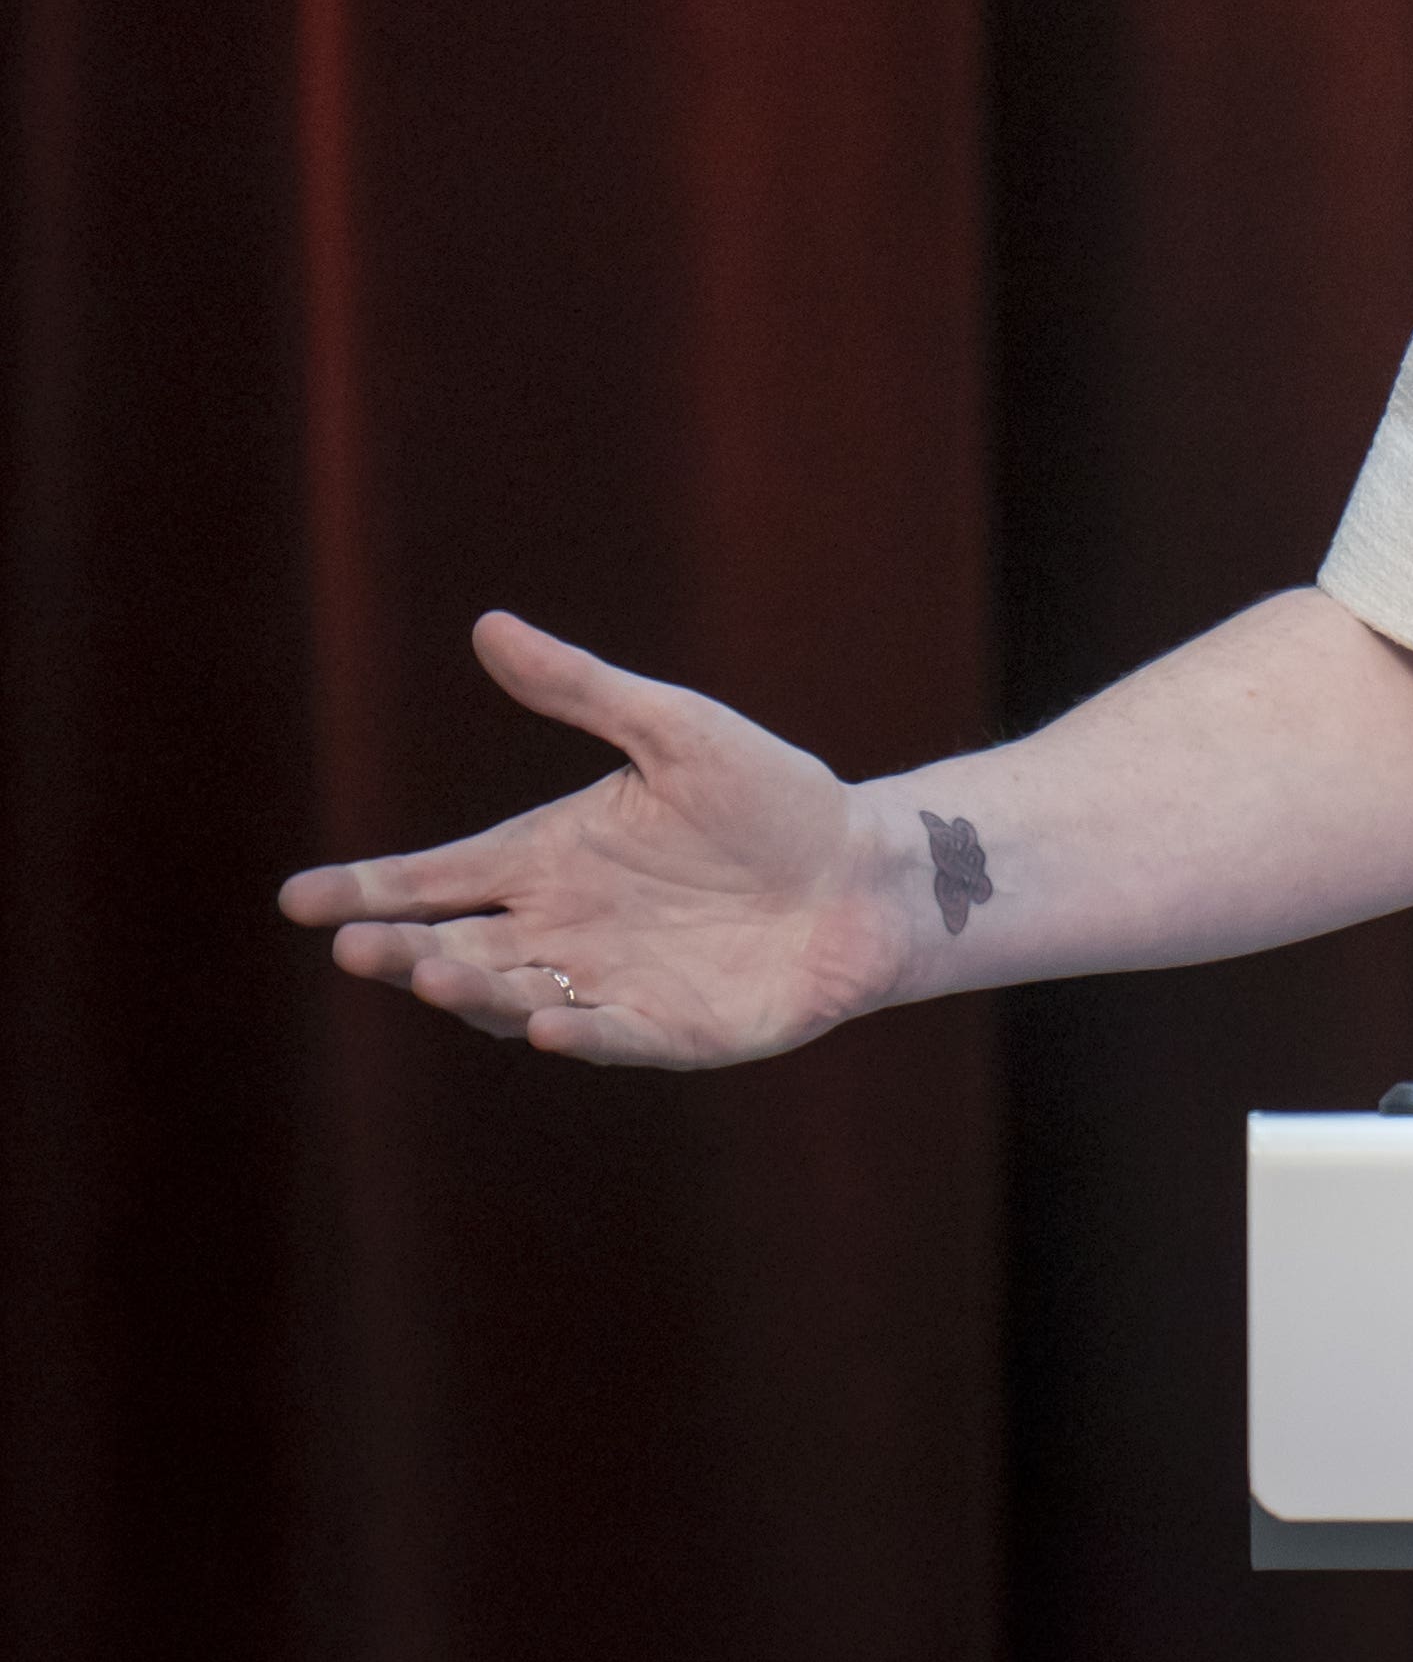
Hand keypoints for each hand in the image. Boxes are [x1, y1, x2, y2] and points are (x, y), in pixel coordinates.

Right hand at [276, 613, 917, 1068]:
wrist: (864, 870)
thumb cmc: (770, 796)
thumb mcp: (675, 729)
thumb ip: (583, 690)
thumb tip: (490, 625)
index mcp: (547, 858)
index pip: (433, 878)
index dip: (366, 890)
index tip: (299, 899)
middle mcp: (560, 927)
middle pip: (453, 946)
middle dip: (397, 949)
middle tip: (356, 945)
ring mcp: (607, 983)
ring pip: (511, 998)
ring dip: (471, 991)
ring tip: (432, 971)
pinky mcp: (668, 1029)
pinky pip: (607, 1036)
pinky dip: (573, 1033)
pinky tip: (544, 1023)